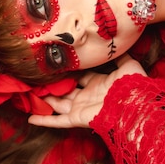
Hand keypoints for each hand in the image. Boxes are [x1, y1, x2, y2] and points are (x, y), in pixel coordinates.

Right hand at [28, 54, 146, 128]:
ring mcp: (81, 108)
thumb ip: (120, 55)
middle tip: (39, 79)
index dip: (70, 71)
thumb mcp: (128, 65)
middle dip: (53, 86)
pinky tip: (30, 118)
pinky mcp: (77, 118)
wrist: (135, 104)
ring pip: (58, 104)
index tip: (58, 65)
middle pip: (66, 90)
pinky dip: (44, 120)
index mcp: (99, 83)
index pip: (81, 76)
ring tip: (29, 94)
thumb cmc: (133, 85)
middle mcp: (88, 96)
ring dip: (44, 100)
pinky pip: (57, 121)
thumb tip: (116, 42)